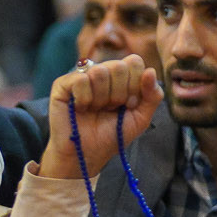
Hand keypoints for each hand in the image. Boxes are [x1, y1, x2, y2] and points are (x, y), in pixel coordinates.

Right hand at [40, 55, 163, 179]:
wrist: (86, 155)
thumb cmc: (111, 136)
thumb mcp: (140, 118)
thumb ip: (153, 96)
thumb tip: (150, 71)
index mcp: (121, 76)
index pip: (134, 62)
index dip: (134, 85)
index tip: (127, 105)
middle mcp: (101, 71)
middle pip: (119, 66)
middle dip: (118, 94)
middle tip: (109, 109)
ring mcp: (81, 76)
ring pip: (100, 72)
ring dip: (101, 99)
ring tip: (95, 110)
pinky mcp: (63, 84)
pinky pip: (80, 80)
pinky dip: (84, 100)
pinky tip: (80, 109)